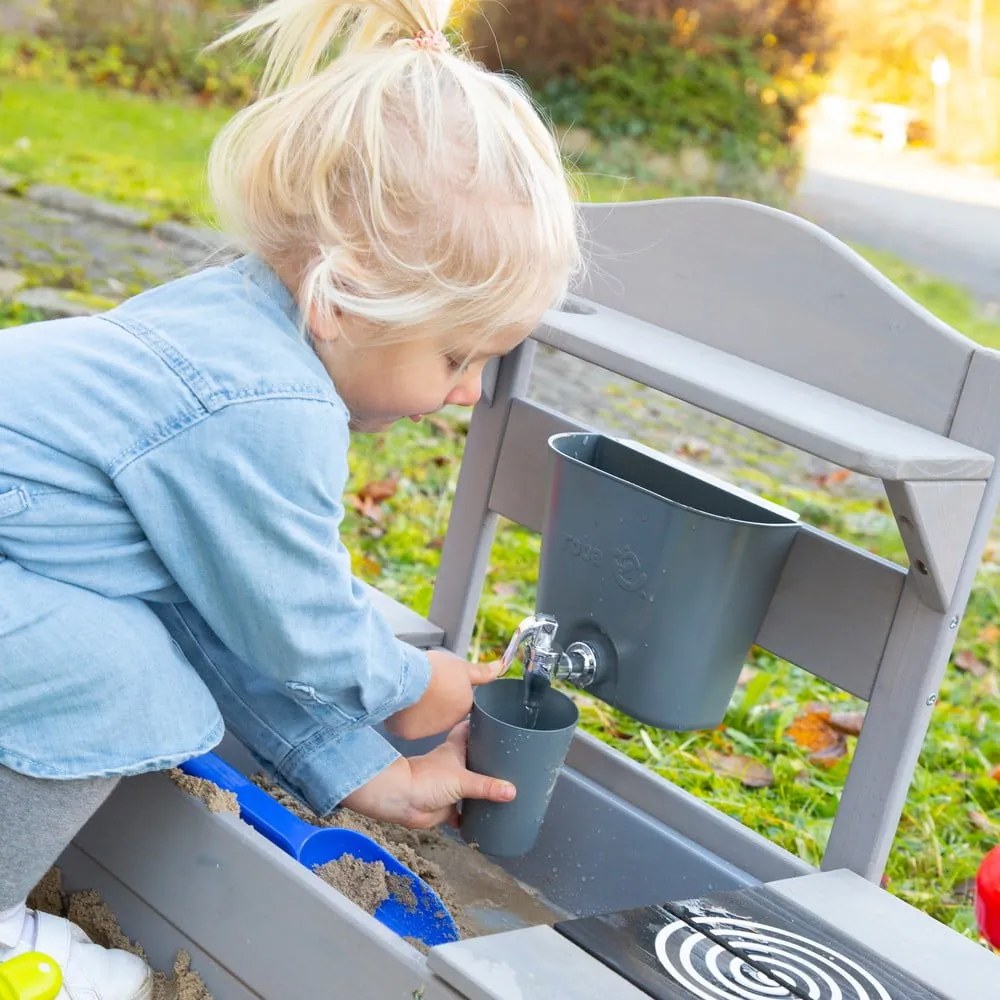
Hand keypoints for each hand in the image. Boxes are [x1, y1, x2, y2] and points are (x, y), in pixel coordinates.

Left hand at [340, 722, 514, 827]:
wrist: (401, 800)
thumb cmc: (426, 779)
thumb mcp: (461, 779)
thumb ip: (487, 786)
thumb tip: (512, 791)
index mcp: (455, 749)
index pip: (469, 729)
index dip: (481, 724)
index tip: (497, 720)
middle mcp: (454, 765)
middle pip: (474, 757)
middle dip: (488, 758)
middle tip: (511, 758)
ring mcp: (450, 786)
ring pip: (470, 785)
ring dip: (483, 788)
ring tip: (506, 788)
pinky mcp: (447, 806)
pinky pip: (463, 812)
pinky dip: (472, 815)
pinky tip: (487, 818)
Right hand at [384, 648, 501, 740]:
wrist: (409, 680)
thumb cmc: (435, 671)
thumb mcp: (461, 668)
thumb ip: (481, 672)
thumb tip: (499, 668)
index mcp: (463, 706)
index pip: (459, 703)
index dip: (449, 692)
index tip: (442, 685)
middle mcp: (448, 722)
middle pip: (440, 713)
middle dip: (434, 702)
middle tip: (426, 687)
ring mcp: (428, 729)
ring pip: (423, 720)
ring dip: (419, 711)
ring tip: (413, 693)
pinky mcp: (409, 733)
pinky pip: (407, 726)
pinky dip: (404, 718)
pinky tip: (402, 704)